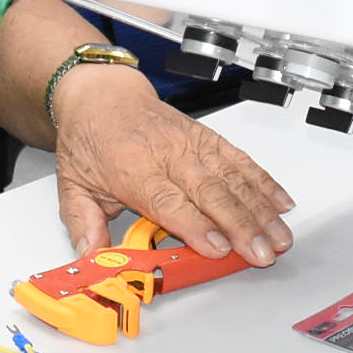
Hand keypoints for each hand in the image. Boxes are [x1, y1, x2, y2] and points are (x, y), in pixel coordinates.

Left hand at [45, 64, 293, 264]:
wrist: (101, 94)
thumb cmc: (90, 138)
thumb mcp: (71, 184)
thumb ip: (83, 225)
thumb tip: (92, 258)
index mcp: (132, 167)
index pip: (169, 201)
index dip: (197, 225)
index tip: (219, 248)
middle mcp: (167, 153)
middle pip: (211, 192)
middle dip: (242, 225)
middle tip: (262, 252)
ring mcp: (192, 144)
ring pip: (233, 177)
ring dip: (260, 209)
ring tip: (279, 236)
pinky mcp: (208, 138)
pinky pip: (240, 160)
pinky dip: (264, 181)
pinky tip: (281, 202)